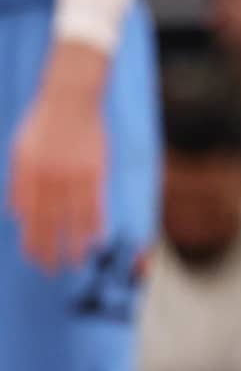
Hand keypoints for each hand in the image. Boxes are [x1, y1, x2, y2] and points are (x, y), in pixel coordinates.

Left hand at [6, 48, 107, 270]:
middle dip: (49, 250)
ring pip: (72, 219)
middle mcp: (47, 179)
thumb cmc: (42, 123)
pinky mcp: (94, 171)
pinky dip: (95, 224)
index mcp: (26, 175)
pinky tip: (96, 240)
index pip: (27, 218)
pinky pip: (95, 204)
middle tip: (51, 271)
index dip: (30, 240)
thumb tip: (14, 214)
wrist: (70, 100)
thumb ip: (16, 184)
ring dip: (74, 245)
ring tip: (77, 264)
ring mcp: (72, 176)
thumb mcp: (18, 151)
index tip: (34, 258)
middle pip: (48, 223)